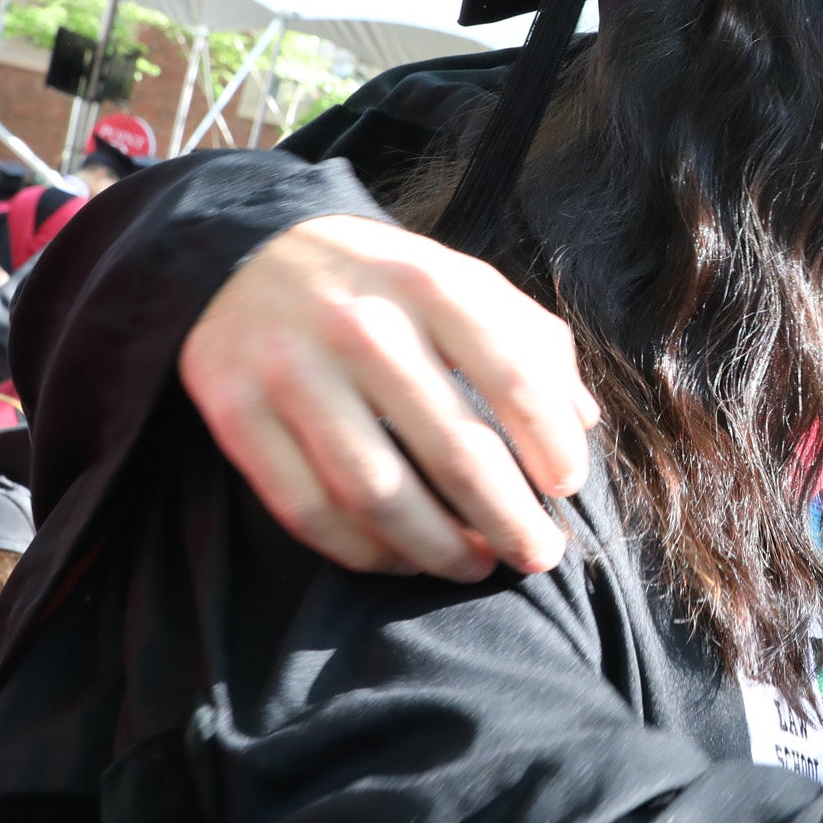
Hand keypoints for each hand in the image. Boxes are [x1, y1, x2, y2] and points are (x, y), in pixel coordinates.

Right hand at [179, 214, 600, 579]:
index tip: (567, 486)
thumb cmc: (384, 283)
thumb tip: (584, 423)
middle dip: (509, 521)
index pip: (514, 377)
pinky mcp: (239, 415)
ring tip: (474, 566)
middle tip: (537, 554)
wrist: (249, 255)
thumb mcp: (463, 281)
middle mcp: (361, 325)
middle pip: (454, 452)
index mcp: (430, 283)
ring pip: (378, 495)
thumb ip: (533, 341)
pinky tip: (401, 558)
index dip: (551, 445)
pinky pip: (309, 510)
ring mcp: (293, 372)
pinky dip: (363, 552)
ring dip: (439, 550)